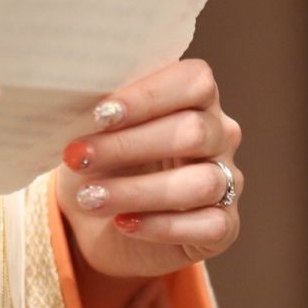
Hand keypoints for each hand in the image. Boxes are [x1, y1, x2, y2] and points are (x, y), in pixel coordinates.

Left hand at [57, 59, 243, 279]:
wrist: (99, 225)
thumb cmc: (103, 164)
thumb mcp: (95, 133)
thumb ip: (102, 110)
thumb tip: (80, 94)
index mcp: (196, 98)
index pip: (194, 82)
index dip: (149, 96)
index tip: (100, 115)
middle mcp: (221, 135)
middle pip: (194, 131)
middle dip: (130, 145)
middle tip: (79, 156)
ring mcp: (228, 181)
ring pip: (201, 182)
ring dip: (138, 191)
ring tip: (90, 198)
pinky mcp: (225, 226)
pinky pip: (208, 226)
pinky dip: (161, 226)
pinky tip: (124, 224)